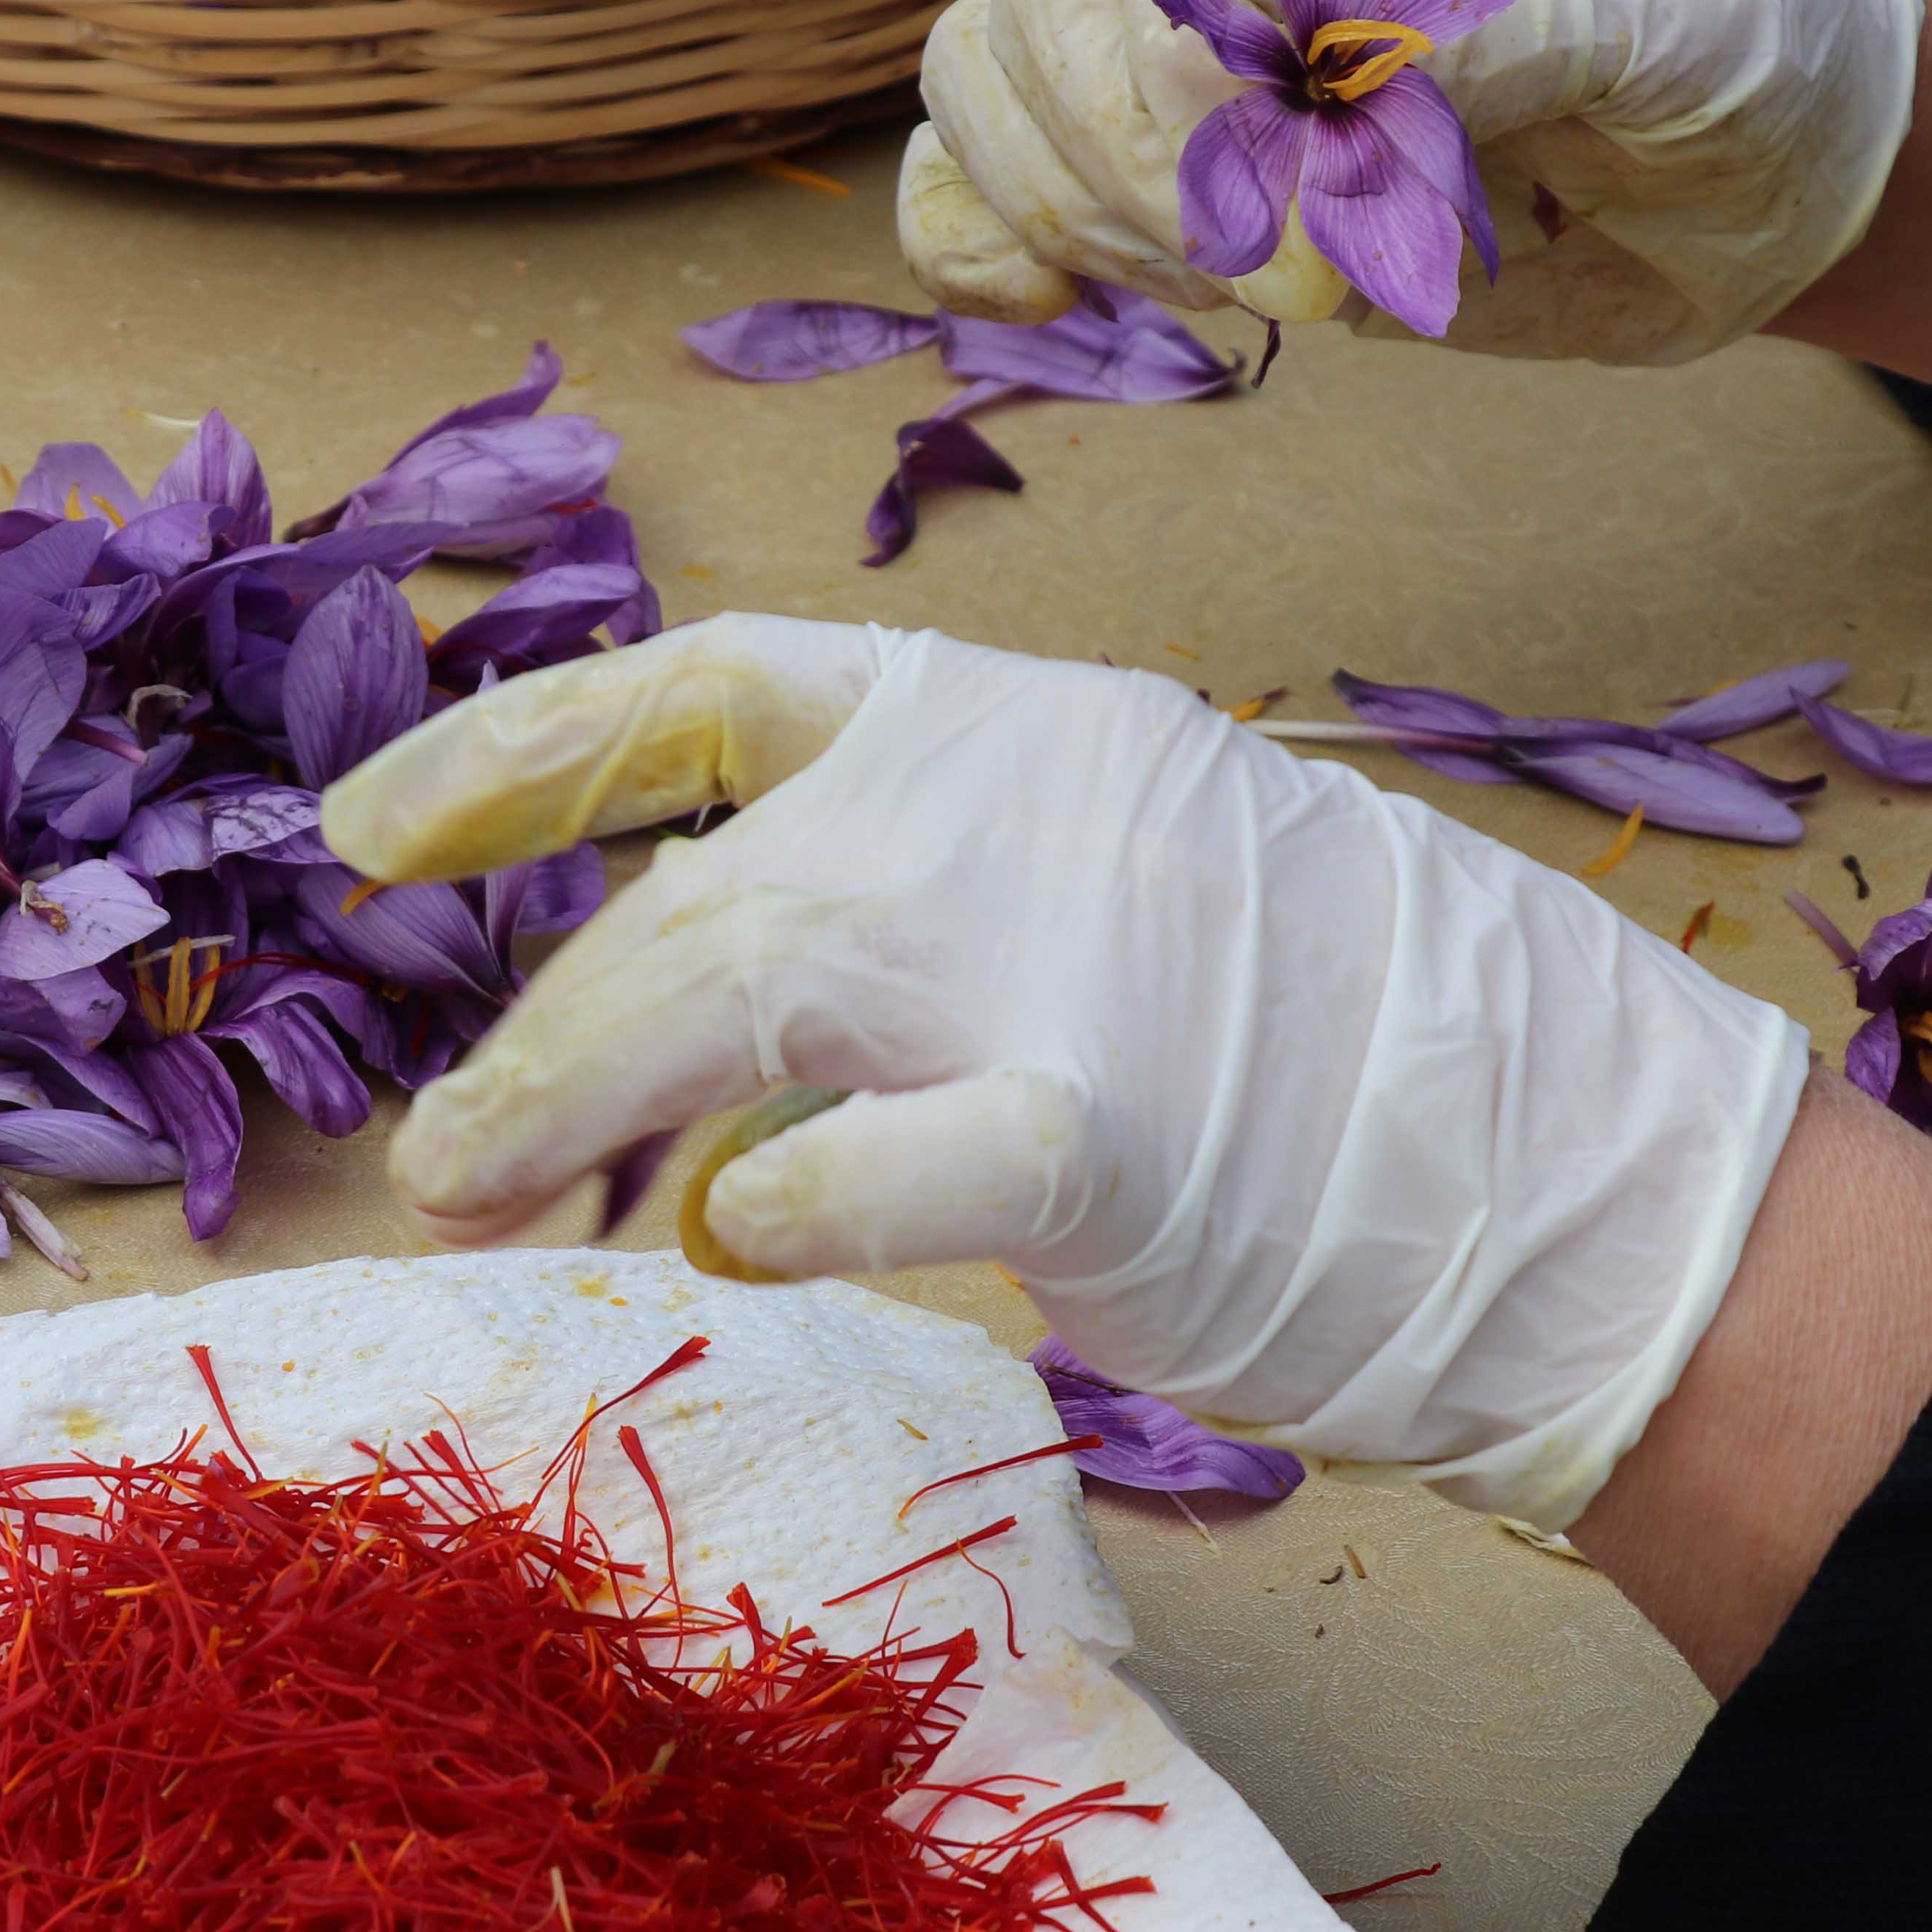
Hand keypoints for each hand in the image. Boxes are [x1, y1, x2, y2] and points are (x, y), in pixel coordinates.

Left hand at [323, 617, 1810, 1531]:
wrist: (1569, 1158)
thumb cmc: (1315, 1051)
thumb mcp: (1085, 907)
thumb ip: (890, 948)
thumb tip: (676, 1091)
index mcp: (998, 721)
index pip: (708, 688)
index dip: (518, 754)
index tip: (361, 841)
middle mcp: (1011, 792)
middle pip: (692, 886)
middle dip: (533, 1026)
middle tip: (432, 1159)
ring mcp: (1064, 949)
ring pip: (740, 986)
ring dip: (573, 1099)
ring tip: (474, 1198)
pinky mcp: (1113, 1125)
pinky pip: (894, 1158)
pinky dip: (789, 1203)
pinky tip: (725, 1243)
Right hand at [900, 0, 1920, 365]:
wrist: (1769, 157)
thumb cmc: (1733, 34)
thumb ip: (1488, 20)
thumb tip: (1316, 93)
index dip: (1189, 100)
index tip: (1320, 230)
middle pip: (1033, 12)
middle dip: (1130, 176)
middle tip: (1285, 283)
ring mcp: (1188, 56)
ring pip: (987, 96)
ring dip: (1079, 224)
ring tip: (1247, 289)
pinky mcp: (1178, 182)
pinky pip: (980, 187)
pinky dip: (983, 252)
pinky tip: (1057, 301)